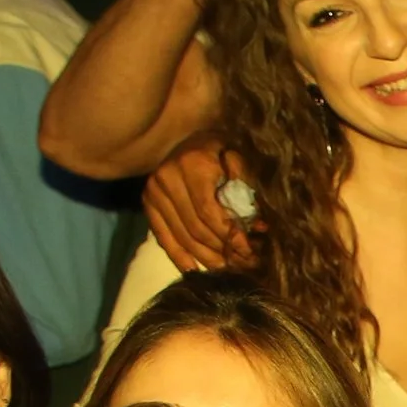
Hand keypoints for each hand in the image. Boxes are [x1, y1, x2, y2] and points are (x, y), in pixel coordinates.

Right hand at [143, 133, 252, 271]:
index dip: (231, 236)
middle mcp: (168, 178)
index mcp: (193, 165)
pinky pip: (163, 238)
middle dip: (223, 251)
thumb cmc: (220, 147)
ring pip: (182, 237)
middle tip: (245, 265)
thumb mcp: (238, 158)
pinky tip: (195, 271)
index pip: (210, 213)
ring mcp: (154, 192)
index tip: (251, 251)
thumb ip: (247, 190)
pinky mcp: (147, 203)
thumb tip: (259, 227)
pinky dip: (180, 257)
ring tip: (229, 270)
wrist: (185, 134)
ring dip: (207, 259)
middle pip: (196, 229)